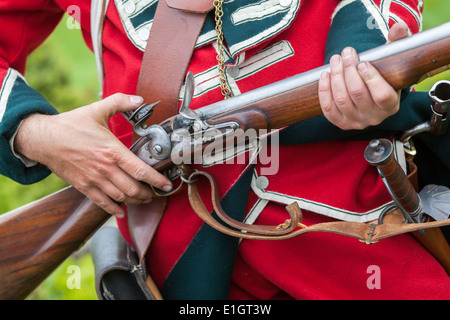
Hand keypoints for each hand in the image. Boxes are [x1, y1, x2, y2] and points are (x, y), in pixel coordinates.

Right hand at [14, 93, 172, 217]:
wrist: (43, 138)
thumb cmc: (71, 125)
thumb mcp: (97, 110)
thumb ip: (120, 102)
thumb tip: (140, 99)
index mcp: (112, 151)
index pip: (140, 170)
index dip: (157, 180)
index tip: (167, 184)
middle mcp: (105, 168)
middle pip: (133, 189)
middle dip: (148, 193)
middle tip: (156, 192)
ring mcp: (94, 179)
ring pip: (121, 197)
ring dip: (135, 200)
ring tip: (144, 198)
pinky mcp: (83, 186)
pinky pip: (102, 203)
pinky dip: (114, 209)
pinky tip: (122, 210)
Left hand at [318, 22, 408, 129]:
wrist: (367, 94)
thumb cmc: (381, 76)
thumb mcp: (392, 61)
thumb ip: (396, 43)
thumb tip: (399, 27)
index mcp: (391, 105)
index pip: (382, 95)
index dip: (371, 78)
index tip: (362, 62)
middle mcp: (374, 117)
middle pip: (357, 94)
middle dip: (349, 70)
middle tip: (347, 53)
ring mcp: (356, 122)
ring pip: (341, 99)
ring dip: (336, 77)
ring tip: (335, 60)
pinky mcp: (340, 122)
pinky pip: (328, 108)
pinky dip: (324, 90)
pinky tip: (325, 74)